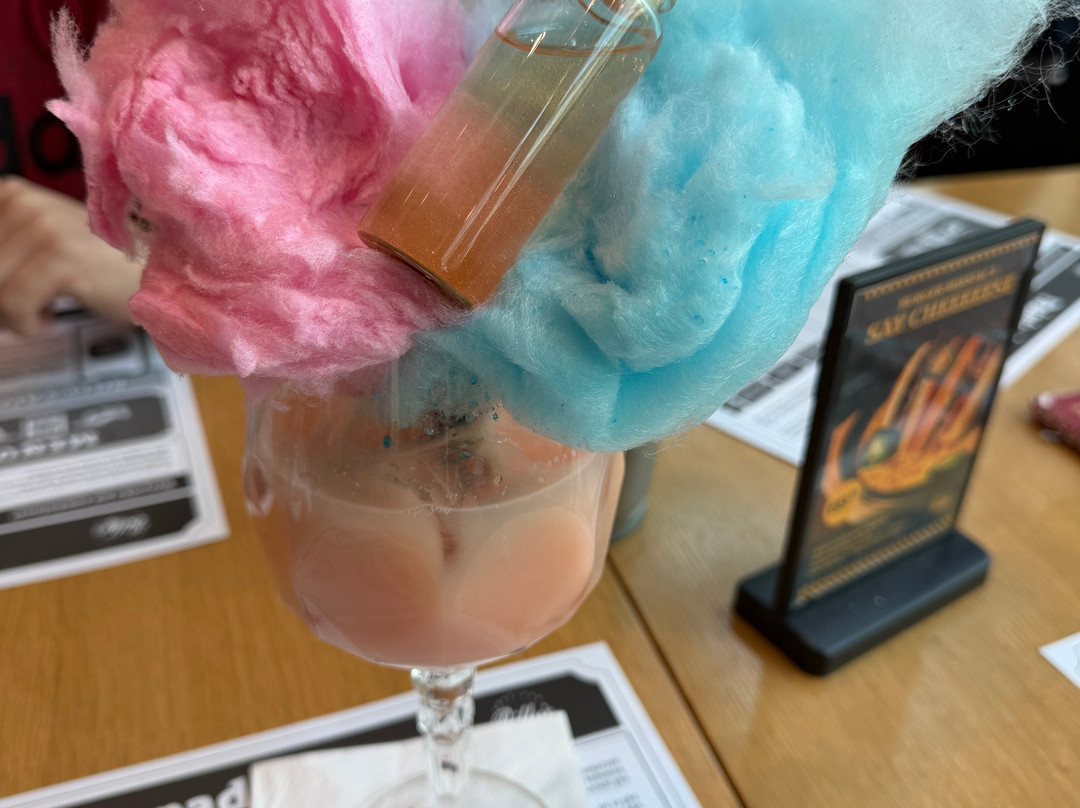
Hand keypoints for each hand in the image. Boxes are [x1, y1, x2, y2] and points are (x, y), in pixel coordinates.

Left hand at [0, 175, 142, 334]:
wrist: (160, 272)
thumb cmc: (105, 265)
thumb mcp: (45, 243)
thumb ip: (10, 250)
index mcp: (14, 195)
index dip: (0, 276)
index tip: (16, 288)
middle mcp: (25, 203)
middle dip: (2, 298)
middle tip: (30, 306)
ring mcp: (44, 228)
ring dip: (13, 313)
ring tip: (43, 309)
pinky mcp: (62, 258)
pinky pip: (14, 303)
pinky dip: (27, 322)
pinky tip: (50, 317)